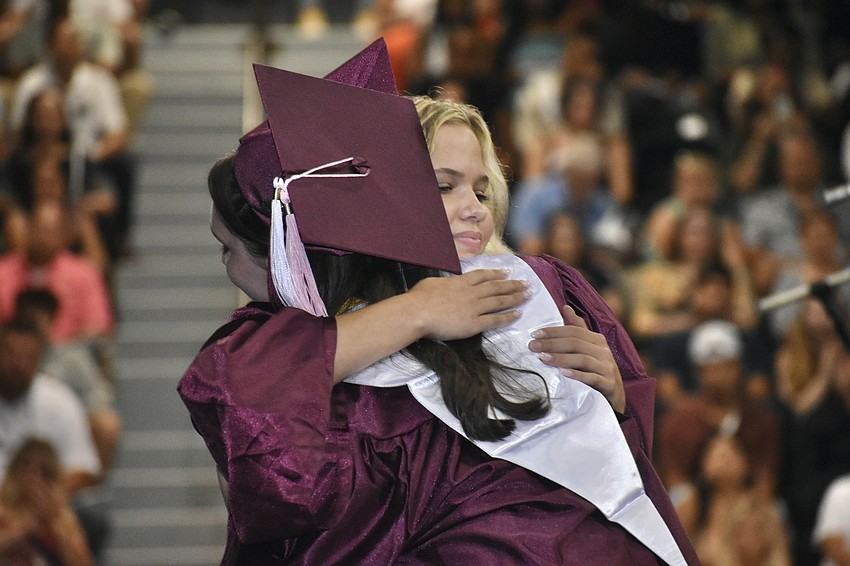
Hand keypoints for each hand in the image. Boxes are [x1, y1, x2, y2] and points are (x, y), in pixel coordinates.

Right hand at [409, 269, 529, 341]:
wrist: (417, 313)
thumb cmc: (419, 298)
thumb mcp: (432, 283)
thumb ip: (444, 282)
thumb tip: (446, 283)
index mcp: (460, 282)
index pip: (483, 276)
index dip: (497, 274)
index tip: (508, 272)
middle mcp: (471, 293)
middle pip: (497, 287)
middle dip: (513, 285)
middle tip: (527, 283)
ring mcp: (474, 308)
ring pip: (500, 301)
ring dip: (516, 298)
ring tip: (528, 295)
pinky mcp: (474, 324)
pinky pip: (495, 320)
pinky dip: (508, 317)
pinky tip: (518, 314)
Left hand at [528, 305, 625, 412]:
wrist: (614, 396)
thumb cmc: (596, 370)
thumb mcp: (589, 348)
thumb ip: (578, 328)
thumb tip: (565, 307)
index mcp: (597, 340)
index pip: (574, 331)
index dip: (554, 331)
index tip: (534, 334)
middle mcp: (604, 351)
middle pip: (576, 343)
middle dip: (552, 343)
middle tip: (533, 346)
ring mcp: (607, 368)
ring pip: (582, 359)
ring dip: (561, 358)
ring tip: (543, 358)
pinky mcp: (608, 384)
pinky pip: (592, 378)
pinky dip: (578, 375)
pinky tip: (563, 374)